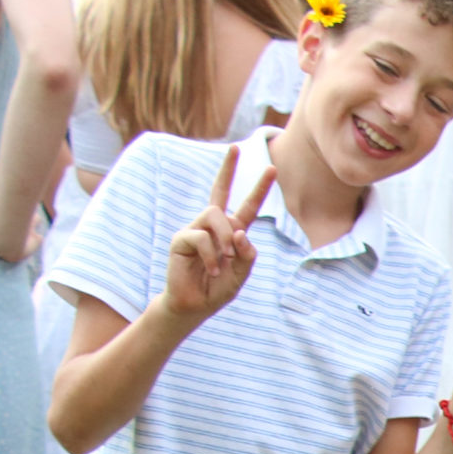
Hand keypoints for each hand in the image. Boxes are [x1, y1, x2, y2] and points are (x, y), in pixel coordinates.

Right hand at [150, 146, 272, 317]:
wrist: (194, 305)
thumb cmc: (217, 289)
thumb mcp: (241, 273)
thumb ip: (247, 254)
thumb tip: (240, 232)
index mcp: (232, 231)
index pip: (247, 205)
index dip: (258, 188)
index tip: (271, 167)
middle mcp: (212, 226)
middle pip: (220, 191)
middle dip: (228, 169)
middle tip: (235, 147)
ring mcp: (195, 230)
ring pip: (214, 216)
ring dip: (224, 238)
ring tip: (223, 260)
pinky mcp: (181, 239)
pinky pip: (201, 237)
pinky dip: (211, 256)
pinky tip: (211, 270)